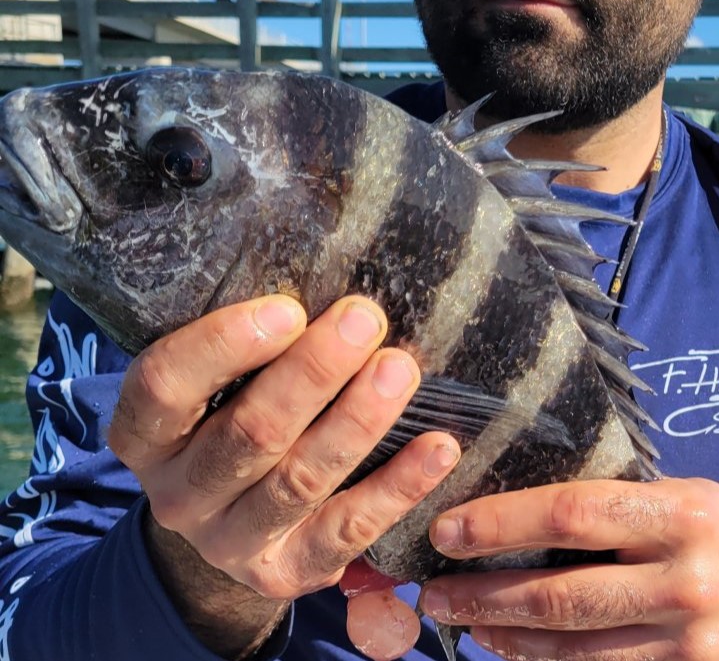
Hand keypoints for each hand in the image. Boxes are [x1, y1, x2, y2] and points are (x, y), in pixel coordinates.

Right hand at [108, 294, 460, 659]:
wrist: (230, 527)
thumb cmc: (232, 422)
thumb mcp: (218, 387)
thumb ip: (251, 346)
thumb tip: (328, 277)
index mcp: (147, 437)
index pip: (165, 387)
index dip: (222, 345)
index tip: (289, 308)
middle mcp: (179, 495)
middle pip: (248, 433)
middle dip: (312, 372)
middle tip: (364, 320)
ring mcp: (230, 541)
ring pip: (300, 480)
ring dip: (357, 420)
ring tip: (401, 369)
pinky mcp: (287, 573)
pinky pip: (348, 530)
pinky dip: (398, 487)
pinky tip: (439, 447)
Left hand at [417, 478, 718, 660]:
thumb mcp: (695, 500)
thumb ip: (625, 506)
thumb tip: (525, 508)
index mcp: (686, 514)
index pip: (573, 514)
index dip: (500, 525)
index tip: (446, 531)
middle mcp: (689, 581)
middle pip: (562, 597)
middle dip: (484, 598)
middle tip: (435, 593)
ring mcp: (693, 647)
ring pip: (574, 654)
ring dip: (508, 643)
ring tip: (467, 626)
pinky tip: (520, 658)